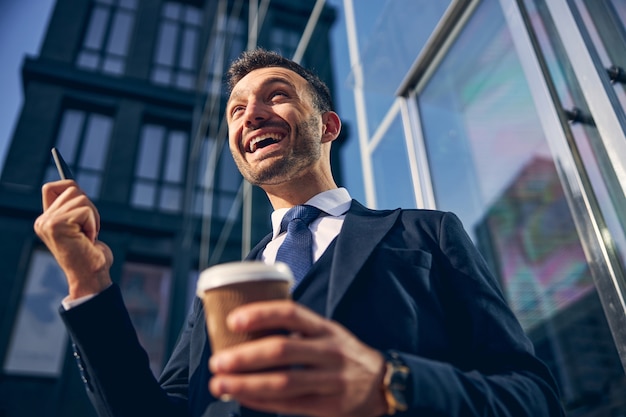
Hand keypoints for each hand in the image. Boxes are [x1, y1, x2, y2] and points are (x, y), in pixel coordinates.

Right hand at [34, 180, 112, 298]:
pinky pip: (85, 210)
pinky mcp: (56, 225)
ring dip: (93, 216)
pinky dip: (93, 223)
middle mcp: (42, 220)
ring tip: (89, 235)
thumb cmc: (91, 254)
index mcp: (45, 220)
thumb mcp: (83, 228)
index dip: (67, 184)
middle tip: (89, 228)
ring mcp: (47, 222)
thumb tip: (74, 186)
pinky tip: (89, 239)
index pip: (52, 188)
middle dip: (89, 206)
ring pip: (80, 197)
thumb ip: (75, 210)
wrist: (91, 276)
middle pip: (71, 189)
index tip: (64, 169)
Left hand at [209, 300, 387, 416]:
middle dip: (246, 356)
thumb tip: (244, 329)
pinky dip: (260, 401)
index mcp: (325, 327)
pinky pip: (289, 405)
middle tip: (218, 360)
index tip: (233, 319)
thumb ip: (295, 330)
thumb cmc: (341, 354)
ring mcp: (331, 380)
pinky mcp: (329, 406)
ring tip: (220, 383)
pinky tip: (241, 395)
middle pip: (282, 350)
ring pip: (283, 382)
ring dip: (247, 383)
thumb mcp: (327, 332)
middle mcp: (329, 351)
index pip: (291, 314)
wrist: (381, 383)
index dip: (261, 314)